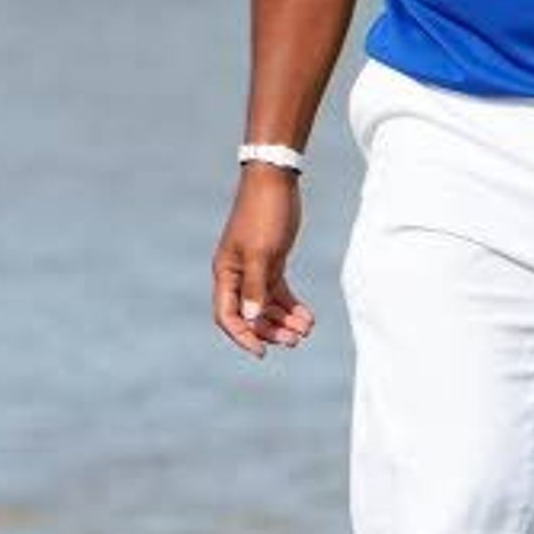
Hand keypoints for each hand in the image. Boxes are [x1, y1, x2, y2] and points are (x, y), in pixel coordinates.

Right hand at [213, 171, 316, 355]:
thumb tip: (252, 318)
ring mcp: (254, 270)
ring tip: (306, 329)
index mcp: (226, 273)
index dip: (243, 336)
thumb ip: (256, 287)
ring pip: (267, 306)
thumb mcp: (261, 253)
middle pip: (250, 315)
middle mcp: (236, 275)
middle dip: (271, 331)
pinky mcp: (271, 263)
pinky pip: (279, 293)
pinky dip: (292, 306)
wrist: (275, 181)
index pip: (227, 316)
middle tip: (296, 340)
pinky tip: (307, 316)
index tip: (263, 352)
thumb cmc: (264, 214)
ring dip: (284, 320)